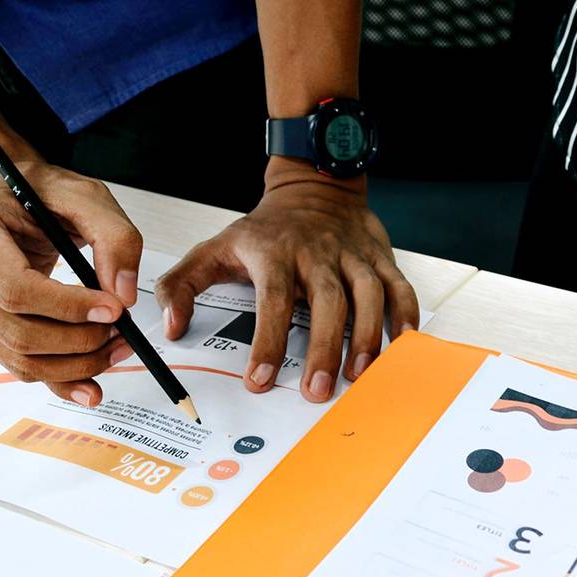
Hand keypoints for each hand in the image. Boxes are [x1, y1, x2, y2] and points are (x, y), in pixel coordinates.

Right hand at [0, 158, 143, 406]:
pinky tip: (90, 385)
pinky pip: (16, 364)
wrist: (3, 193)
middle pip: (16, 330)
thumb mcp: (86, 196)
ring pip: (17, 356)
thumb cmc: (40, 190)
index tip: (113, 310)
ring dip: (74, 364)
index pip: (15, 287)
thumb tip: (123, 296)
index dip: (67, 307)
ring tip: (116, 348)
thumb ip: (115, 238)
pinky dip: (57, 379)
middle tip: (122, 332)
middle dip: (77, 341)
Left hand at [155, 160, 418, 402]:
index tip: (261, 379)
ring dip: (366, 336)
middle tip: (318, 390)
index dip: (267, 342)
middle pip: (326, 300)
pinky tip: (402, 344)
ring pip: (367, 292)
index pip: (271, 299)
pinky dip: (405, 314)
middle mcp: (316, 252)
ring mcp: (351, 254)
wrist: (312, 186)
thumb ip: (182, 287)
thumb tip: (171, 327)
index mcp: (273, 252)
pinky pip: (398, 285)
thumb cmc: (264, 230)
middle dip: (324, 347)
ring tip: (359, 375)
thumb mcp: (214, 249)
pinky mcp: (379, 256)